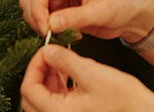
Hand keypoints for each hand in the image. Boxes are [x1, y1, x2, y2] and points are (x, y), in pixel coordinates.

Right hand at [19, 0, 153, 43]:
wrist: (132, 15)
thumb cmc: (124, 5)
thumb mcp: (102, 12)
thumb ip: (75, 17)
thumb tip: (50, 24)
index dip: (37, 9)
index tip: (44, 28)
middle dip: (37, 17)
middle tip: (50, 34)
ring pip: (33, 9)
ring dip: (43, 25)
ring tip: (64, 33)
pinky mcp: (60, 7)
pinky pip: (43, 19)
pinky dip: (50, 30)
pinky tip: (69, 33)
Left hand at [21, 45, 153, 111]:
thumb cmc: (124, 100)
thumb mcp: (92, 73)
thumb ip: (65, 60)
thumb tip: (47, 51)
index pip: (29, 88)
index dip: (34, 65)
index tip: (46, 51)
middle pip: (31, 97)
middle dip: (38, 73)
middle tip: (51, 56)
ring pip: (43, 101)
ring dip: (48, 80)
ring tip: (62, 62)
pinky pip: (57, 104)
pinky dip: (59, 88)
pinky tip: (71, 74)